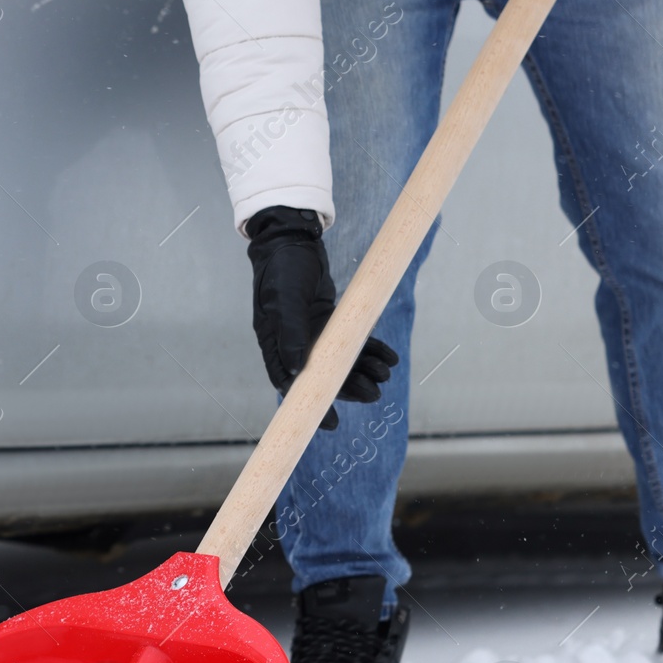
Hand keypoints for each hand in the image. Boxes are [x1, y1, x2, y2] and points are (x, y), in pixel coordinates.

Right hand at [245, 206, 398, 430]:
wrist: (292, 238)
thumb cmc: (283, 268)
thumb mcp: (286, 298)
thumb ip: (291, 330)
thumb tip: (298, 368)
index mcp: (274, 342)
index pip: (290, 383)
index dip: (311, 404)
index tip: (331, 423)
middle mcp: (291, 343)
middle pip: (321, 376)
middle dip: (348, 388)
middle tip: (374, 396)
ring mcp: (310, 333)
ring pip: (339, 362)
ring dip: (363, 371)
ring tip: (385, 376)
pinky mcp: (328, 321)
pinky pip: (351, 342)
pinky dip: (369, 350)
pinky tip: (387, 358)